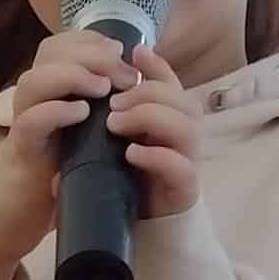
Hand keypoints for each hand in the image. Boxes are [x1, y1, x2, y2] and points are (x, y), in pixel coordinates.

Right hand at [0, 30, 142, 279]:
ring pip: (33, 82)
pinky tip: (81, 113)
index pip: (58, 46)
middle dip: (88, 53)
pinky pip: (30, 123)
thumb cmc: (50, 179)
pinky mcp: (20, 155)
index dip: (88, 40)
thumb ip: (94, 112)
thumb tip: (132, 88)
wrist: (11, 222)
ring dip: (72, 76)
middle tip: (121, 71)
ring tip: (103, 88)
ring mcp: (21, 127)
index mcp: (45, 94)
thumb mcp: (77, 137)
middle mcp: (29, 102)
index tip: (118, 49)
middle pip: (47, 54)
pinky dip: (55, 112)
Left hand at [103, 46, 200, 217]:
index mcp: (170, 118)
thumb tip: (89, 81)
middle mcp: (185, 136)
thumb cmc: (126, 177)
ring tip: (115, 125)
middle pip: (182, 100)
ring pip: (186, 127)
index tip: (134, 53)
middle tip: (112, 103)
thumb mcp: (113, 140)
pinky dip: (156, 156)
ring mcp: (188, 161)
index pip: (172, 83)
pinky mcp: (185, 189)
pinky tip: (130, 154)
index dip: (156, 66)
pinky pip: (181, 167)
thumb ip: (110, 114)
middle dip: (146, 94)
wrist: (139, 226)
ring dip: (149, 118)